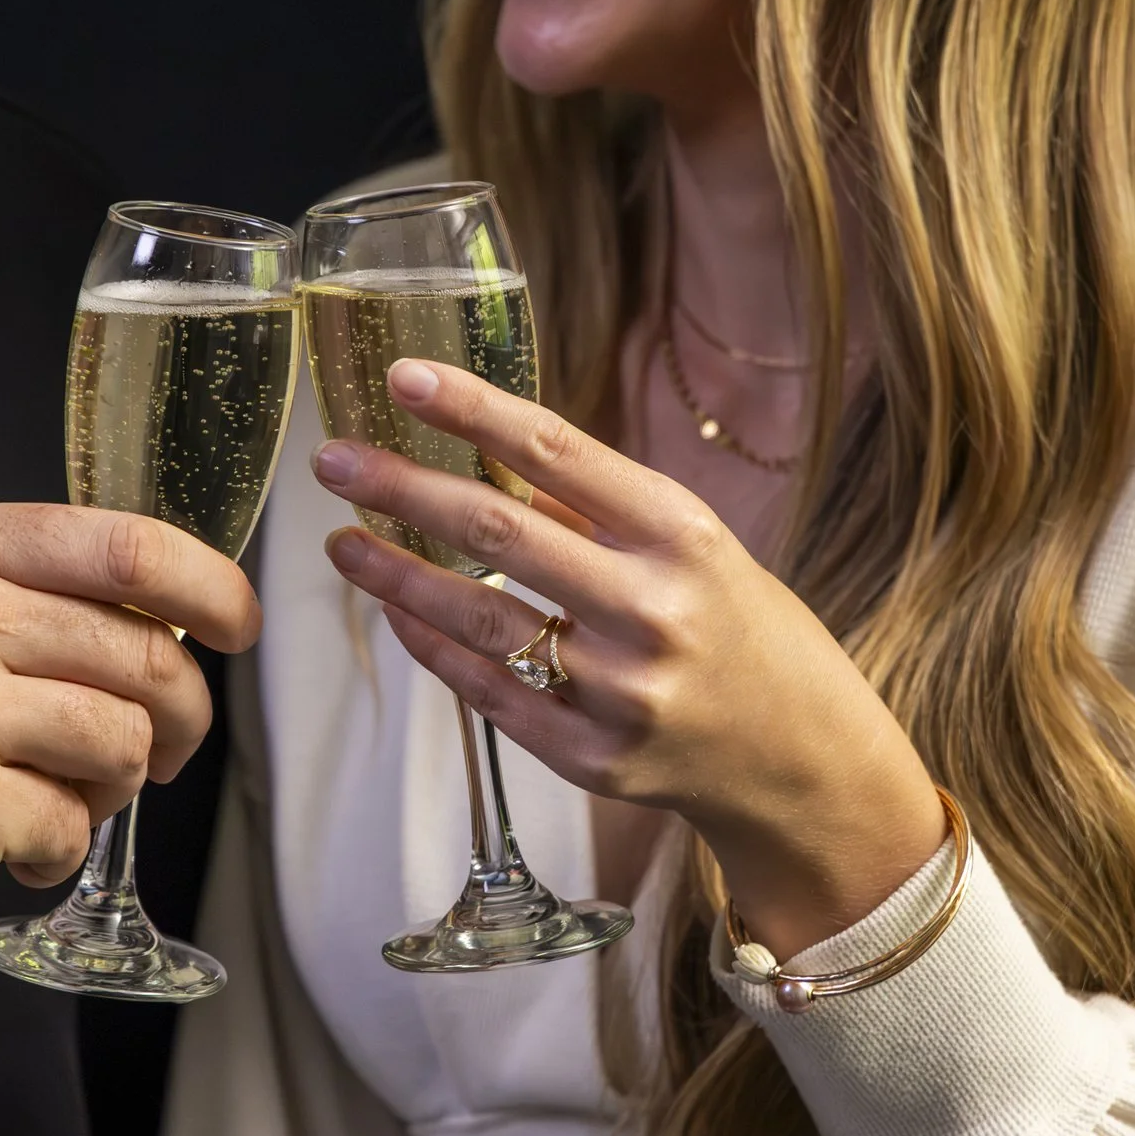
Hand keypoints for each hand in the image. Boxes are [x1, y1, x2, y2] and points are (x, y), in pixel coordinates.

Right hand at [0, 503, 259, 915]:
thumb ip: (26, 587)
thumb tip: (166, 618)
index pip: (129, 550)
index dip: (211, 586)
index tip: (239, 623)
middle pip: (146, 657)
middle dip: (182, 714)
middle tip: (165, 747)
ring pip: (124, 743)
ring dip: (118, 784)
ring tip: (64, 794)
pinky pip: (74, 826)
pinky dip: (62, 846)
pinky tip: (15, 844)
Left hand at [314, 359, 944, 958]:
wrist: (800, 756)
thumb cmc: (735, 624)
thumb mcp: (692, 545)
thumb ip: (595, 508)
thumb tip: (480, 449)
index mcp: (681, 534)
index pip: (556, 452)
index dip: (472, 410)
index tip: (402, 378)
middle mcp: (651, 609)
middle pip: (499, 532)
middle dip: (402, 489)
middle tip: (335, 459)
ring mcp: (618, 692)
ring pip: (478, 619)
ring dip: (395, 575)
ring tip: (341, 541)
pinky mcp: (591, 757)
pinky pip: (489, 694)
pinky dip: (433, 647)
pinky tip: (396, 612)